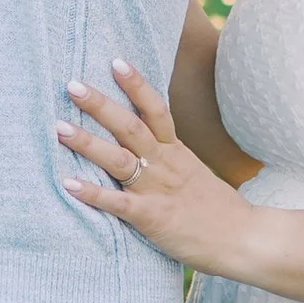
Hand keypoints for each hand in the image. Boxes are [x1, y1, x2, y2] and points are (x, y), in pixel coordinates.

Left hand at [58, 59, 248, 270]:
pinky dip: (92, 193)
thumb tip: (145, 149)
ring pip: (119, 159)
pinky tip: (68, 184)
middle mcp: (165, 165)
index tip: (115, 62)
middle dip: (100, 105)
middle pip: (130, 126)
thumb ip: (170, 160)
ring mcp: (157, 190)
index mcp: (176, 152)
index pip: (156, 109)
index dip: (136, 85)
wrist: (244, 240)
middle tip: (72, 85)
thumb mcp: (195, 175)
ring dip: (87, 142)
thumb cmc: (217, 211)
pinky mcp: (151, 218)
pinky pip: (117, 204)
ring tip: (59, 127)